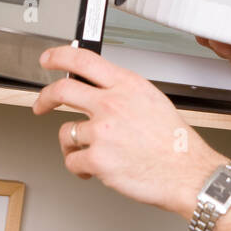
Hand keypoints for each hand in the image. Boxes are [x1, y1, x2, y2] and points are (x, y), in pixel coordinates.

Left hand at [32, 45, 225, 217]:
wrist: (189, 173)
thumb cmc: (176, 144)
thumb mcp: (152, 102)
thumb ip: (123, 93)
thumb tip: (99, 91)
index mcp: (128, 85)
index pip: (83, 60)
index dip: (59, 56)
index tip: (48, 59)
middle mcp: (112, 104)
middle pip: (61, 90)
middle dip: (44, 98)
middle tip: (42, 104)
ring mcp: (102, 131)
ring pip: (66, 133)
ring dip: (74, 146)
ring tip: (93, 153)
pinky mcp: (97, 159)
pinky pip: (72, 161)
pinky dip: (81, 168)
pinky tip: (96, 169)